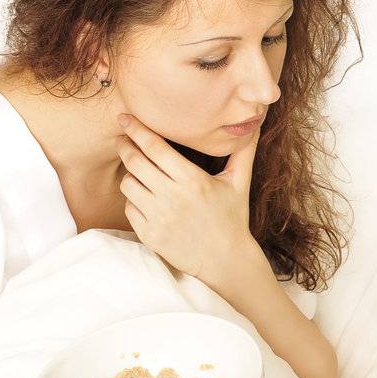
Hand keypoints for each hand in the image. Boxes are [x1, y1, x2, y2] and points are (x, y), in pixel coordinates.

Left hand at [116, 114, 259, 284]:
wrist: (225, 260)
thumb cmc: (233, 218)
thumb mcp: (240, 183)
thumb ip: (243, 151)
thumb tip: (254, 124)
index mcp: (193, 180)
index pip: (155, 147)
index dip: (137, 130)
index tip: (125, 118)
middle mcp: (173, 197)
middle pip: (135, 162)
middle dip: (125, 146)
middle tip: (122, 138)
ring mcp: (158, 217)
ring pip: (128, 184)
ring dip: (130, 174)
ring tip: (139, 171)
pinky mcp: (149, 234)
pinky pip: (129, 207)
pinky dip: (134, 199)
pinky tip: (146, 197)